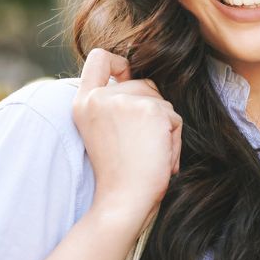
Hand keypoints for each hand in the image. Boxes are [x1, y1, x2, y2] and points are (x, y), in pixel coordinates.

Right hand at [73, 48, 181, 224]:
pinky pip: (174, 119)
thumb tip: (147, 84)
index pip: (99, 59)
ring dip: (165, 130)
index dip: (119, 63)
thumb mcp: (105, 132)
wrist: (122, 201)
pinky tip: (160, 159)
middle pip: (143, 84)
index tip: (128, 76)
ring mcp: (124, 100)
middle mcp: (100, 98)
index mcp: (84, 103)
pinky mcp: (150, 109)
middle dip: (153, 112)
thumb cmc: (118, 175)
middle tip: (141, 147)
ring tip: (150, 156)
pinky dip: (174, 141)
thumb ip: (116, 105)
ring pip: (162, 103)